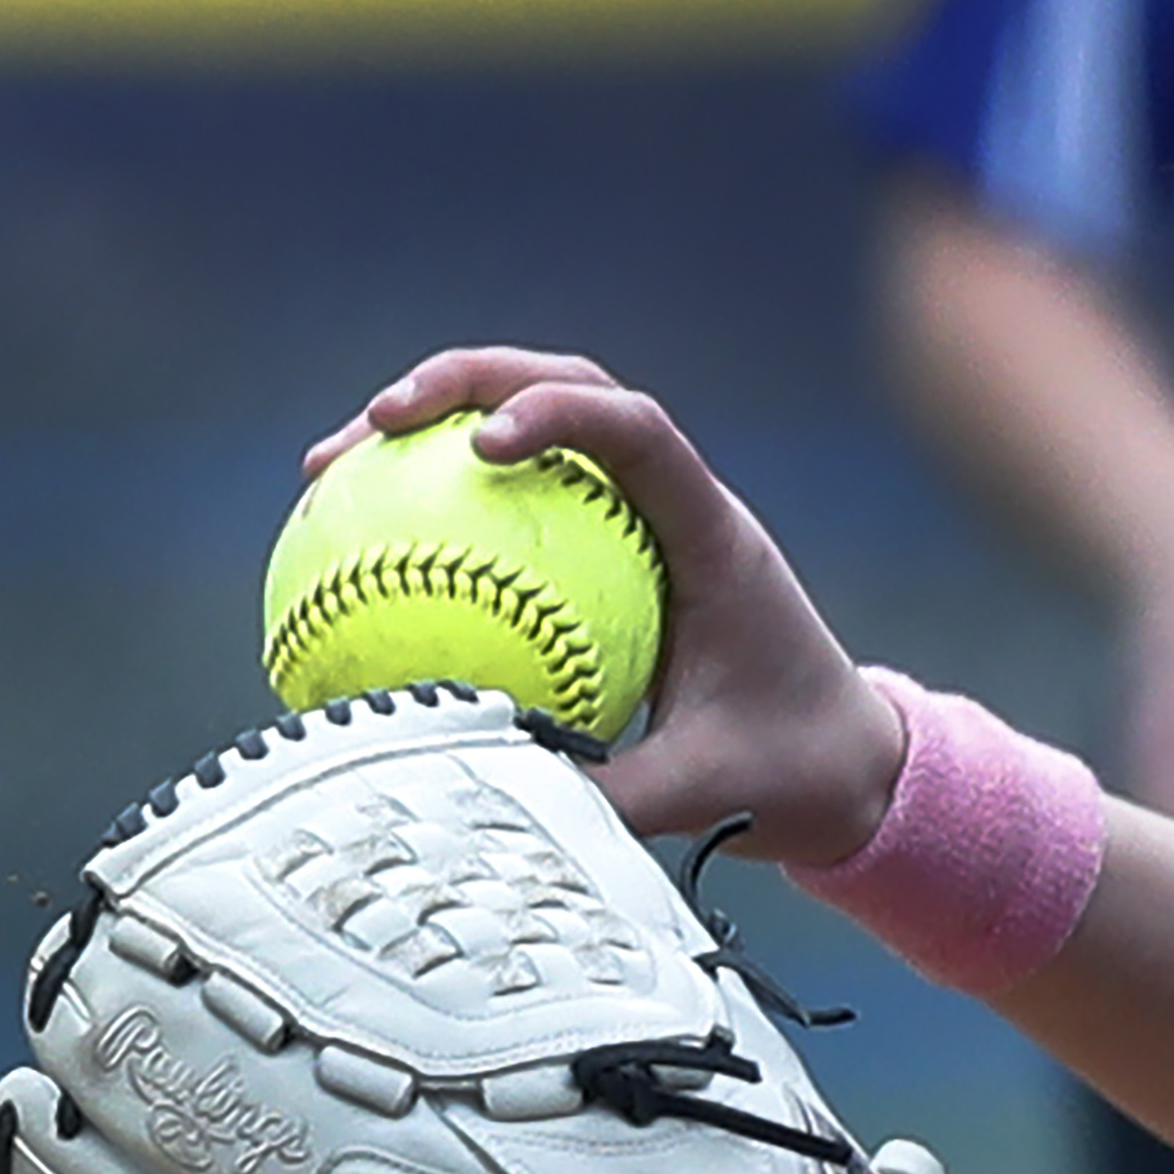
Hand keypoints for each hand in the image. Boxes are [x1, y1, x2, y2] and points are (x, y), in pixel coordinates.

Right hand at [309, 349, 905, 862]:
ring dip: (440, 425)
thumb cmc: (788, 768)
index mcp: (717, 537)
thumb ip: (612, 792)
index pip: (642, 435)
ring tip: (330, 468)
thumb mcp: (708, 789)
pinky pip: (524, 510)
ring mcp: (647, 521)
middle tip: (375, 422)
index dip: (562, 416)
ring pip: (542, 432)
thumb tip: (488, 786)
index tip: (481, 447)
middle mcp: (682, 507)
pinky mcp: (616, 551)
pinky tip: (351, 555)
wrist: (843, 765)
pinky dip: (443, 512)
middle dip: (471, 381)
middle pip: (575, 388)